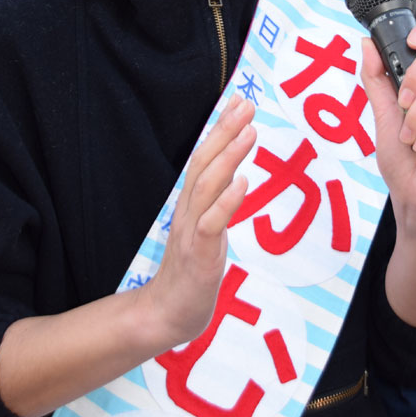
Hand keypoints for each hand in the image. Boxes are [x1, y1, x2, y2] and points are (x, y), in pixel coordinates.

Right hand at [137, 94, 254, 347]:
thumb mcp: (208, 227)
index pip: (204, 157)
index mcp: (192, 203)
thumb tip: (235, 172)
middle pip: (203, 162)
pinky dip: (226, 201)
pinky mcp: (198, 255)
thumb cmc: (192, 269)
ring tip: (249, 132)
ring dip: (228, 156)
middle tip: (245, 104)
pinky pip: (210, 224)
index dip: (220, 129)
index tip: (238, 101)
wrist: (166, 315)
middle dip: (225, 131)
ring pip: (207, 186)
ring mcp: (191, 231)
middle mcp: (188, 210)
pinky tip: (243, 181)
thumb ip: (218, 200)